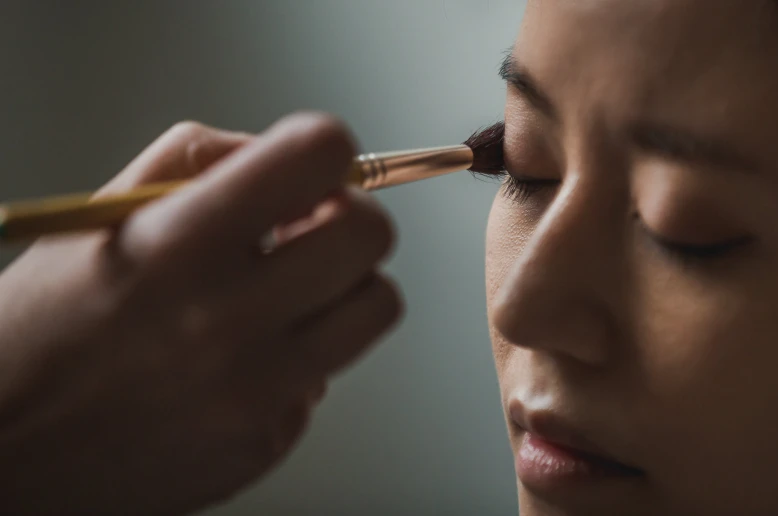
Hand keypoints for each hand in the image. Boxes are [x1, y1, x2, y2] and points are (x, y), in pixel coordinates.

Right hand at [0, 113, 401, 514]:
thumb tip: (289, 158)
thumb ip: (200, 161)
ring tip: (286, 290)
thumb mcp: (100, 215)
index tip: (313, 169)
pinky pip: (323, 376)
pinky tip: (240, 359)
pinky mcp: (263, 443)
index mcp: (178, 245)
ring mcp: (254, 394)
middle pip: (370, 237)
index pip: (319, 158)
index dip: (327, 149)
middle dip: (349, 217)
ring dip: (342, 286)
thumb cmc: (36, 331)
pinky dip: (296, 356)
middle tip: (310, 226)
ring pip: (374, 308)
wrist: (3, 457)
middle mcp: (225, 323)